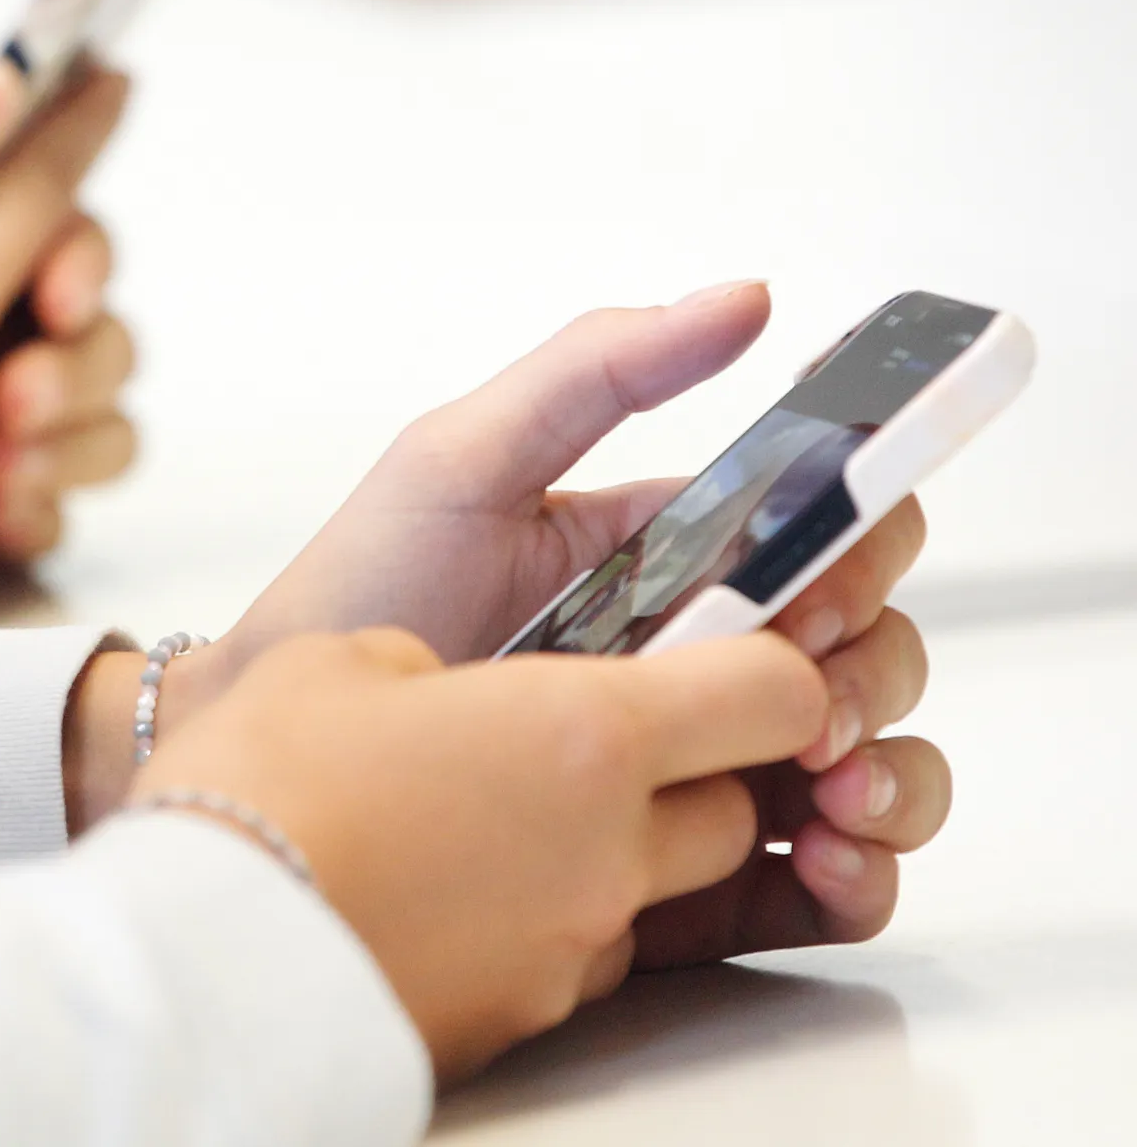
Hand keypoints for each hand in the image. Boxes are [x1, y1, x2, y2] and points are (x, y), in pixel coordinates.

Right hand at [0, 62, 128, 607]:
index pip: (44, 196)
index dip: (78, 123)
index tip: (105, 78)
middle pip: (93, 324)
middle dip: (83, 258)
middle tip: (26, 222)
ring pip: (84, 437)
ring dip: (81, 378)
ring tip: (26, 340)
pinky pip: (22, 514)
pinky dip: (37, 475)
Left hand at [0, 212, 138, 556]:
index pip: (67, 238)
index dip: (83, 264)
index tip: (58, 304)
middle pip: (101, 342)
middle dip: (77, 373)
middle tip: (14, 401)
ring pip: (99, 432)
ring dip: (71, 451)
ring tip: (1, 475)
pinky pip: (49, 519)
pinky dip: (37, 519)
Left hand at [99, 282, 948, 993]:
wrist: (280, 744)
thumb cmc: (363, 592)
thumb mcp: (464, 458)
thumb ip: (596, 369)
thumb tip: (746, 297)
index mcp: (679, 552)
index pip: (833, 534)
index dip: (860, 552)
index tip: (817, 585)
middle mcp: (705, 655)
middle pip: (870, 651)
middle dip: (875, 672)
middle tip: (814, 705)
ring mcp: (701, 759)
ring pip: (874, 765)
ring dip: (896, 775)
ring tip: (832, 792)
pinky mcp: (684, 865)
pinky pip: (816, 880)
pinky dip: (856, 875)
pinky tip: (825, 859)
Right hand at [125, 626, 828, 1081]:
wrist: (197, 952)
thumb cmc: (261, 792)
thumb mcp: (349, 661)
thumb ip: (441, 667)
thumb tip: (452, 693)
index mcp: (585, 733)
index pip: (776, 693)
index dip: (773, 666)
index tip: (734, 653)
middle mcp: (610, 849)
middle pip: (738, 807)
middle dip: (693, 770)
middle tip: (588, 736)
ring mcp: (572, 946)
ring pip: (657, 887)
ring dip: (612, 848)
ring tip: (496, 815)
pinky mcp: (523, 1019)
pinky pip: (576, 955)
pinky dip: (540, 915)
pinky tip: (453, 886)